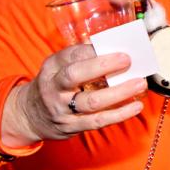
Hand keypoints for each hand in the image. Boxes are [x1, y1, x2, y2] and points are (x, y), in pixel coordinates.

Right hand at [1, 45, 145, 147]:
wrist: (30, 116)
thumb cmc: (55, 84)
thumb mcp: (59, 67)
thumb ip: (82, 56)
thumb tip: (112, 43)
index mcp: (52, 67)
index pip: (70, 55)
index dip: (93, 50)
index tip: (115, 46)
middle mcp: (53, 87)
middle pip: (74, 75)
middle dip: (102, 66)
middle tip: (127, 59)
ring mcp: (62, 109)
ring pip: (91, 101)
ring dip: (119, 92)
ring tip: (140, 83)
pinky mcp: (71, 126)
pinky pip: (98, 121)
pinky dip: (119, 114)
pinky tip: (136, 106)